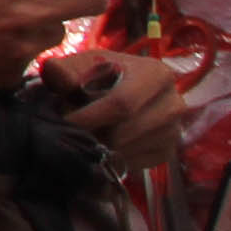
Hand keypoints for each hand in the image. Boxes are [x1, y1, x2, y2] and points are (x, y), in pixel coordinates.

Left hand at [43, 49, 189, 174]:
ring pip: (124, 151)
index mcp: (156, 74)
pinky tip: (100, 144)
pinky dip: (109, 158)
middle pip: (122, 132)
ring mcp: (173, 131)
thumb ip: (66, 70)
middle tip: (68, 132)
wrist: (116, 93)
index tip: (62, 123)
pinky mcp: (166, 152)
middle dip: (90, 135)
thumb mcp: (81, 66)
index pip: (122, 104)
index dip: (89, 116)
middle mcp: (173, 104)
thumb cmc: (97, 77)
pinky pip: (132, 164)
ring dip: (97, 147)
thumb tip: (57, 73)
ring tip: (83, 134)